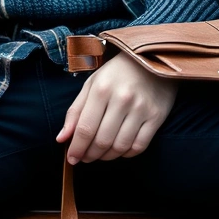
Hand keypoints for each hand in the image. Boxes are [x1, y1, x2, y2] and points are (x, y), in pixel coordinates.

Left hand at [56, 52, 177, 164]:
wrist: (152, 59)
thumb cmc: (116, 73)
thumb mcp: (92, 84)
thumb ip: (75, 111)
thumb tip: (62, 139)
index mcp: (101, 89)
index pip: (85, 128)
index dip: (76, 148)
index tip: (72, 158)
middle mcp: (122, 99)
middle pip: (102, 140)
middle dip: (90, 154)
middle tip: (85, 157)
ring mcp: (141, 109)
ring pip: (120, 146)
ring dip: (107, 156)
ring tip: (100, 155)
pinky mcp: (156, 116)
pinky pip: (139, 146)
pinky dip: (127, 154)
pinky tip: (119, 150)